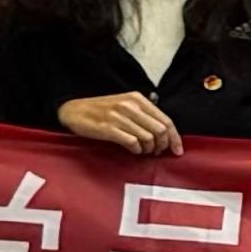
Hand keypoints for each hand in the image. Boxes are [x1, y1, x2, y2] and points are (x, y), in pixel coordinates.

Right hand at [55, 92, 180, 157]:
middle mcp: (130, 106)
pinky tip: (134, 150)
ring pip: (148, 137)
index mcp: (137, 99)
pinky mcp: (108, 128)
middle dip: (163, 145)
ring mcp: (119, 117)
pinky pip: (132, 142)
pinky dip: (137, 150)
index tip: (177, 150)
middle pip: (160, 130)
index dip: (174, 137)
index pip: (165, 120)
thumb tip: (164, 134)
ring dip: (149, 149)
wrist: (73, 110)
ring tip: (144, 151)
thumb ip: (144, 115)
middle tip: (157, 152)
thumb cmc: (100, 110)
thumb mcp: (125, 105)